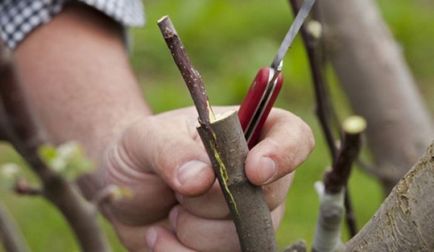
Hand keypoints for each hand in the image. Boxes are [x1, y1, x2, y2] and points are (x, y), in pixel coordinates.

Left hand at [100, 106, 313, 250]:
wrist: (123, 188)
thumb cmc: (141, 152)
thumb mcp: (146, 139)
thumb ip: (172, 152)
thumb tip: (202, 179)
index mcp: (246, 132)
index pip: (293, 136)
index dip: (284, 154)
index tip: (253, 171)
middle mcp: (255, 175)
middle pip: (269, 196)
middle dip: (216, 201)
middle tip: (179, 190)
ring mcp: (247, 214)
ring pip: (244, 236)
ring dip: (195, 231)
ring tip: (171, 212)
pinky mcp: (229, 244)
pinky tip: (161, 235)